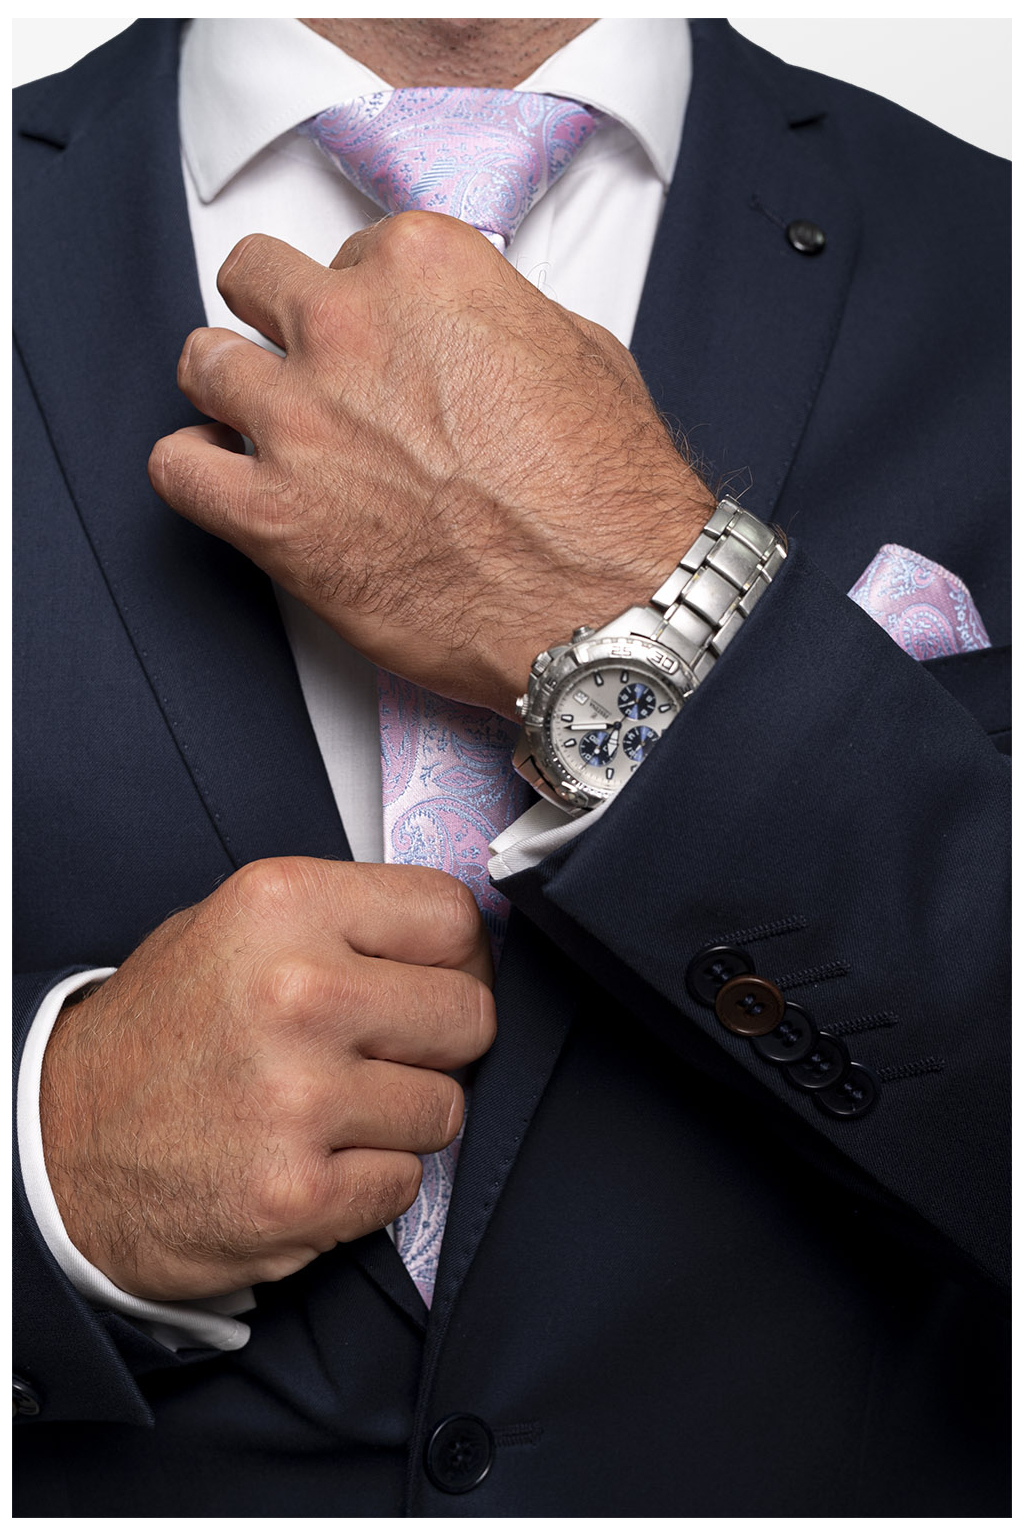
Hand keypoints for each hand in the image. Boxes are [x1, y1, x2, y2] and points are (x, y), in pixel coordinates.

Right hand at [39, 858, 494, 1300]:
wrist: (56, 1149)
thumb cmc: (160, 1034)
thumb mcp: (234, 928)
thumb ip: (344, 923)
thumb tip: (458, 943)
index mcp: (284, 904)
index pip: (452, 916)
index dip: (458, 958)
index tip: (438, 981)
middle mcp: (299, 989)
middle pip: (470, 1014)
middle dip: (440, 1044)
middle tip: (385, 1056)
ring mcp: (300, 1096)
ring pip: (447, 1107)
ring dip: (403, 1120)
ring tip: (331, 1113)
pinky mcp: (298, 1192)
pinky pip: (406, 1182)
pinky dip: (369, 1183)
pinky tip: (310, 1162)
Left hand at [149, 213, 715, 717]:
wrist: (609, 602)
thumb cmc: (606, 495)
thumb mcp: (579, 352)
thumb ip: (495, 318)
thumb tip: (465, 336)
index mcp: (422, 269)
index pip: (345, 254)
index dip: (360, 307)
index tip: (375, 349)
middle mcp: (348, 327)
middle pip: (256, 285)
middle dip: (279, 326)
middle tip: (310, 375)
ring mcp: (300, 420)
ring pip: (202, 364)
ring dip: (231, 395)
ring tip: (269, 434)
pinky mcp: (272, 514)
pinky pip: (175, 468)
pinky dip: (195, 473)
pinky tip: (234, 489)